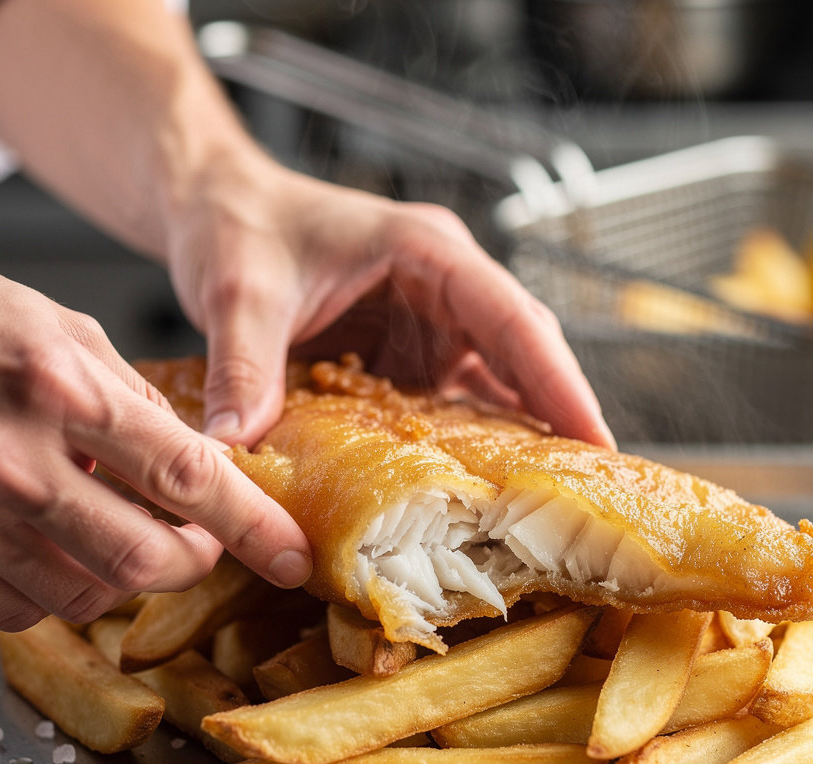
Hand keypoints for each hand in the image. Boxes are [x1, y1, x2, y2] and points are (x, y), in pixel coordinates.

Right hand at [0, 243, 311, 630]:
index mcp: (59, 391)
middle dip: (196, 563)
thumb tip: (192, 454)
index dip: (254, 527)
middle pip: (147, 562)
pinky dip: (59, 589)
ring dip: (126, 578)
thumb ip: (131, 397)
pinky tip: (55, 545)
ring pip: (86, 597)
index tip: (291, 556)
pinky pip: (19, 609)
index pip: (187, 480)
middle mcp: (11, 463)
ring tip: (119, 531)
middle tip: (202, 541)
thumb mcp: (57, 327)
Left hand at [165, 164, 615, 449]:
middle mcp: (441, 289)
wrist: (218, 211)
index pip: (510, 316)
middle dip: (557, 416)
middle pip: (522, 353)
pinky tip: (476, 491)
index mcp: (425, 252)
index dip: (557, 380)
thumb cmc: (239, 224)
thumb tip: (238, 445)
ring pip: (496, 384)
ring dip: (521, 438)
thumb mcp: (240, 291)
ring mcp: (427, 325)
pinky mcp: (406, 357)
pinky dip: (467, 445)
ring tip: (548, 504)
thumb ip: (244, 364)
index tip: (593, 440)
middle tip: (587, 489)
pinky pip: (450, 405)